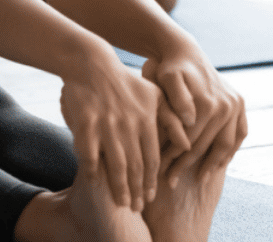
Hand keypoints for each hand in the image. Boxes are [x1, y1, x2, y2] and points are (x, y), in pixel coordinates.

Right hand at [60, 56, 163, 211]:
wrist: (92, 64)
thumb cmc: (125, 82)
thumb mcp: (154, 95)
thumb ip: (171, 119)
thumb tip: (187, 144)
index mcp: (146, 120)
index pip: (152, 158)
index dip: (152, 180)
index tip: (151, 196)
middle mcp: (129, 125)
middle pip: (135, 166)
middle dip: (138, 190)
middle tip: (138, 208)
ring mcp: (106, 124)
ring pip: (115, 164)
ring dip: (119, 186)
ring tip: (122, 202)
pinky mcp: (85, 122)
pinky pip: (89, 153)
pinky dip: (92, 169)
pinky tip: (94, 181)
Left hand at [142, 44, 246, 185]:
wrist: (183, 51)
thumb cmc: (168, 68)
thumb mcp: (165, 79)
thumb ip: (176, 99)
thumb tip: (190, 121)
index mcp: (207, 103)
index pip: (189, 141)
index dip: (174, 159)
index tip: (160, 172)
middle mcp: (226, 105)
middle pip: (206, 145)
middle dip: (188, 165)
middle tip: (170, 181)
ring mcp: (235, 104)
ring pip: (226, 144)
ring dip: (213, 163)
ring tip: (199, 178)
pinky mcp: (240, 103)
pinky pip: (240, 133)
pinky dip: (232, 149)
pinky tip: (220, 162)